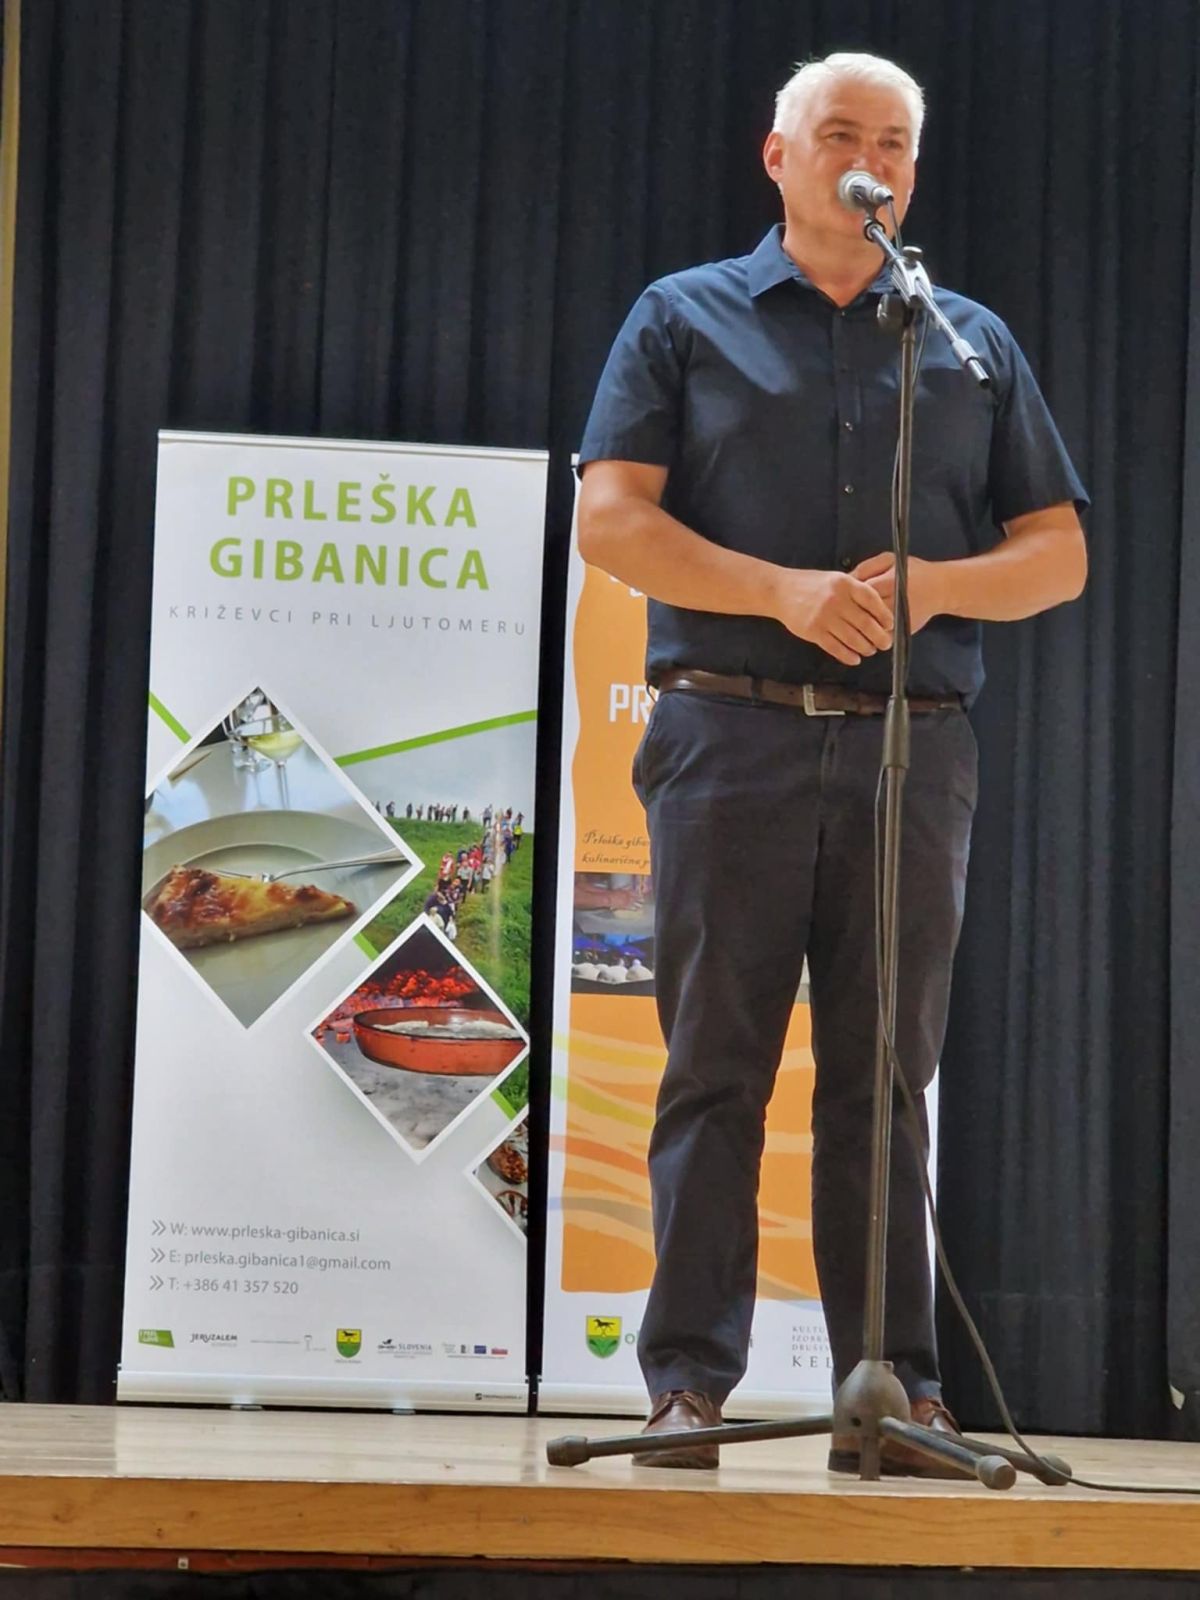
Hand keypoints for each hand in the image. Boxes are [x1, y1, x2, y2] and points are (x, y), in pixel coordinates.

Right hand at [771, 568, 893, 665]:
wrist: (780, 591)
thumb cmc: (810, 584)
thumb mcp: (835, 579)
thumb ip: (855, 590)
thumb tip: (878, 610)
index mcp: (844, 584)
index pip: (872, 600)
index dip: (884, 614)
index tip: (891, 624)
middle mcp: (836, 600)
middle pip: (865, 623)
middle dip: (880, 637)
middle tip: (886, 643)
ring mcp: (824, 617)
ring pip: (853, 638)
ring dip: (865, 648)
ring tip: (870, 650)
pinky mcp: (813, 632)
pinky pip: (836, 648)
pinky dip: (848, 656)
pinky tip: (855, 658)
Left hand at [853, 552, 947, 635]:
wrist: (941, 589)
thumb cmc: (914, 572)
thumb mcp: (890, 560)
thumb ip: (866, 567)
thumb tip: (845, 579)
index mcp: (889, 583)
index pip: (860, 592)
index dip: (848, 594)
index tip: (843, 593)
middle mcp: (893, 602)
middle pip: (862, 611)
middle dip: (851, 611)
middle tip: (844, 608)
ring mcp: (898, 619)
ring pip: (869, 628)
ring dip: (858, 625)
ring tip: (852, 618)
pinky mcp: (902, 630)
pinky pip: (880, 637)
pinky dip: (870, 635)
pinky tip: (866, 628)